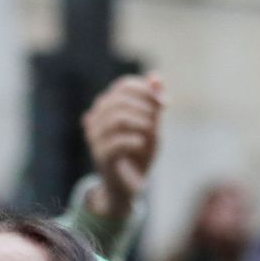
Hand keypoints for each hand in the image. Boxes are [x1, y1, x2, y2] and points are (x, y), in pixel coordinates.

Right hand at [81, 73, 165, 217]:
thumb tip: (156, 76)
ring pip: (117, 118)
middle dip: (145, 106)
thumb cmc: (140, 151)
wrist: (130, 184)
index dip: (146, 90)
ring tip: (152, 131)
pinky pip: (116, 142)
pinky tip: (142, 144)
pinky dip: (134, 140)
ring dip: (141, 122)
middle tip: (158, 118)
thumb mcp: (151, 123)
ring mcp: (95, 138)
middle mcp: (96, 119)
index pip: (124, 86)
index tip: (164, 104)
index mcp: (107, 106)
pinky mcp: (101, 157)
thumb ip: (153, 100)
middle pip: (120, 100)